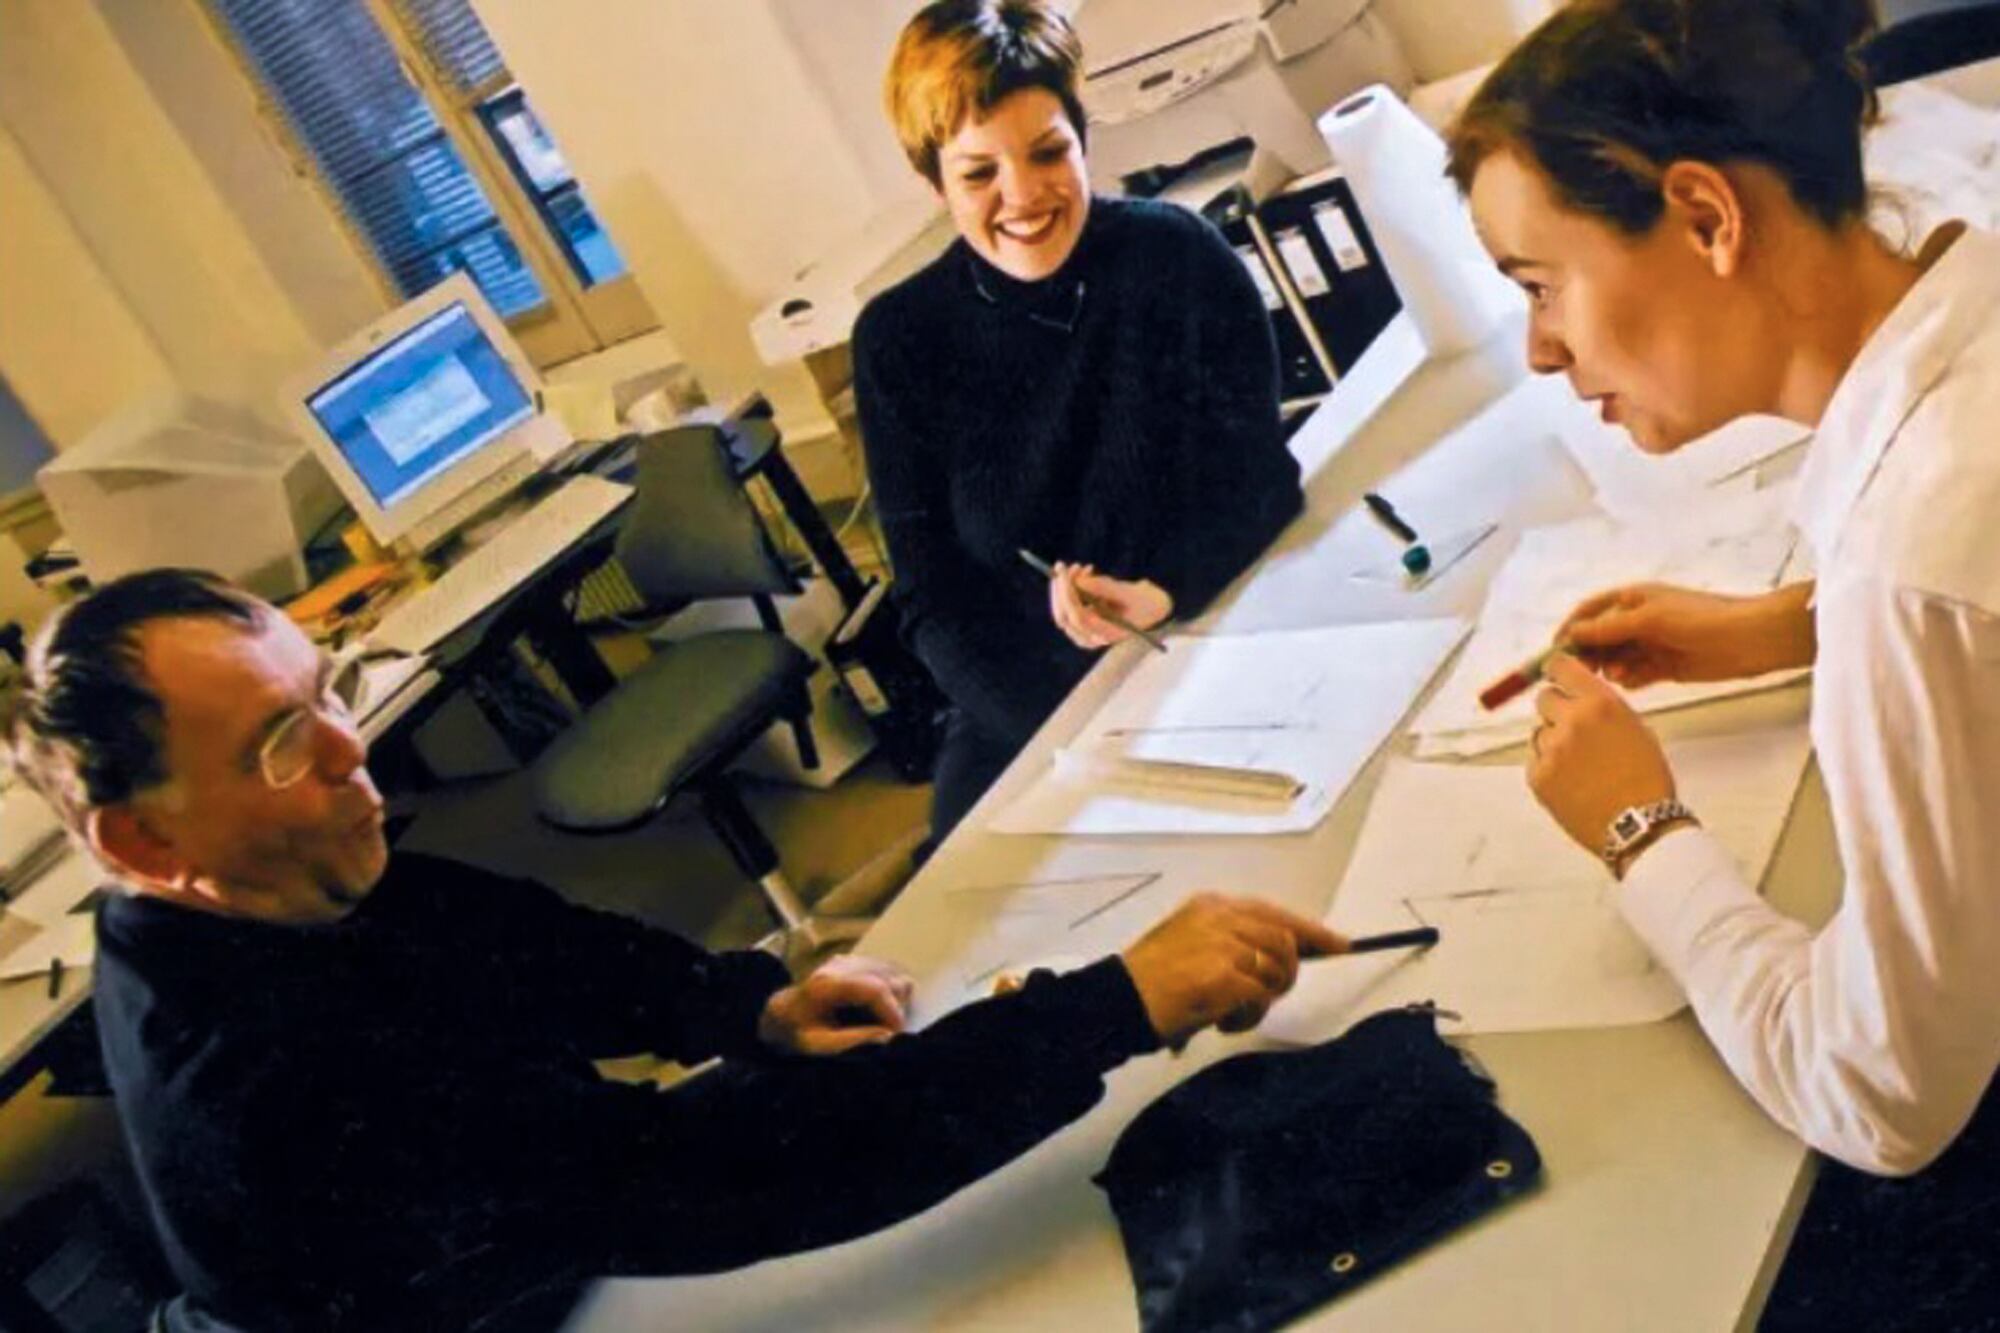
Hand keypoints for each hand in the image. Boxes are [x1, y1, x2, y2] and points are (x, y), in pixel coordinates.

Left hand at [757, 954, 914, 1056]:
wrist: (781, 1014)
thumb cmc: (797, 1032)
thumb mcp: (818, 1045)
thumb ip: (852, 1041)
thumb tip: (888, 1036)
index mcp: (828, 984)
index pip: (876, 989)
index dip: (893, 1012)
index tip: (896, 1034)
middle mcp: (840, 964)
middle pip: (890, 978)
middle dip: (895, 1007)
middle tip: (886, 1031)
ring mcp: (850, 959)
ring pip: (894, 972)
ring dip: (895, 998)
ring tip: (880, 1020)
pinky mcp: (856, 960)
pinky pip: (888, 970)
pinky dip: (890, 990)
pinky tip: (876, 1008)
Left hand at [1048, 563, 1171, 649]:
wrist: (1150, 608)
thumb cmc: (1145, 601)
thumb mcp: (1130, 592)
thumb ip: (1106, 588)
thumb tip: (1078, 581)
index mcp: (1106, 634)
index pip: (1078, 618)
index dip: (1067, 594)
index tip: (1064, 571)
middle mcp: (1092, 637)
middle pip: (1064, 617)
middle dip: (1060, 589)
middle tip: (1063, 565)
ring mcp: (1084, 632)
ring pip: (1062, 609)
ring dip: (1067, 584)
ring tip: (1084, 566)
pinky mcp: (1081, 622)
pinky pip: (1067, 604)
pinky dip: (1071, 585)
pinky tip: (1087, 571)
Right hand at [1119, 893, 1345, 1045]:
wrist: (1118, 1001)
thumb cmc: (1149, 982)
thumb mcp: (1187, 942)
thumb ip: (1229, 943)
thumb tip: (1280, 961)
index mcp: (1211, 905)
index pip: (1274, 912)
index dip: (1311, 930)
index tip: (1339, 945)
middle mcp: (1219, 917)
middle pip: (1285, 940)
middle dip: (1287, 974)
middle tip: (1267, 997)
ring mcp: (1223, 945)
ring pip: (1278, 969)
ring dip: (1266, 998)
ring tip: (1236, 1012)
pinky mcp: (1224, 976)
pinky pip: (1260, 998)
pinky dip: (1249, 1017)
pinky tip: (1224, 1023)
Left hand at [1526, 655, 1676, 858]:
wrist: (1640, 825)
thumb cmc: (1646, 779)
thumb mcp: (1635, 728)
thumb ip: (1604, 707)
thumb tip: (1580, 698)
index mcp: (1599, 703)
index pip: (1561, 667)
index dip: (1557, 671)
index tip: (1557, 675)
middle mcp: (1570, 721)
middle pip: (1544, 698)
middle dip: (1557, 709)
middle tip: (1573, 729)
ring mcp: (1550, 750)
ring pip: (1539, 732)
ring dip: (1553, 741)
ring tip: (1580, 764)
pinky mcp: (1538, 776)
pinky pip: (1535, 760)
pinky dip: (1548, 767)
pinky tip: (1572, 781)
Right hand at [1559, 581, 1815, 688]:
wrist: (1750, 639)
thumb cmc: (1700, 619)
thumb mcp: (1649, 619)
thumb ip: (1609, 628)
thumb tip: (1571, 634)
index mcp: (1631, 599)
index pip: (1588, 612)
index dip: (1569, 629)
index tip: (1555, 652)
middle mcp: (1637, 620)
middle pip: (1598, 638)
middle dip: (1589, 654)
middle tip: (1584, 672)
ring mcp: (1651, 644)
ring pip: (1615, 659)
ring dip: (1611, 668)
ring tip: (1620, 675)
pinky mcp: (1664, 666)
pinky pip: (1635, 675)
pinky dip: (1630, 679)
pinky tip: (1635, 682)